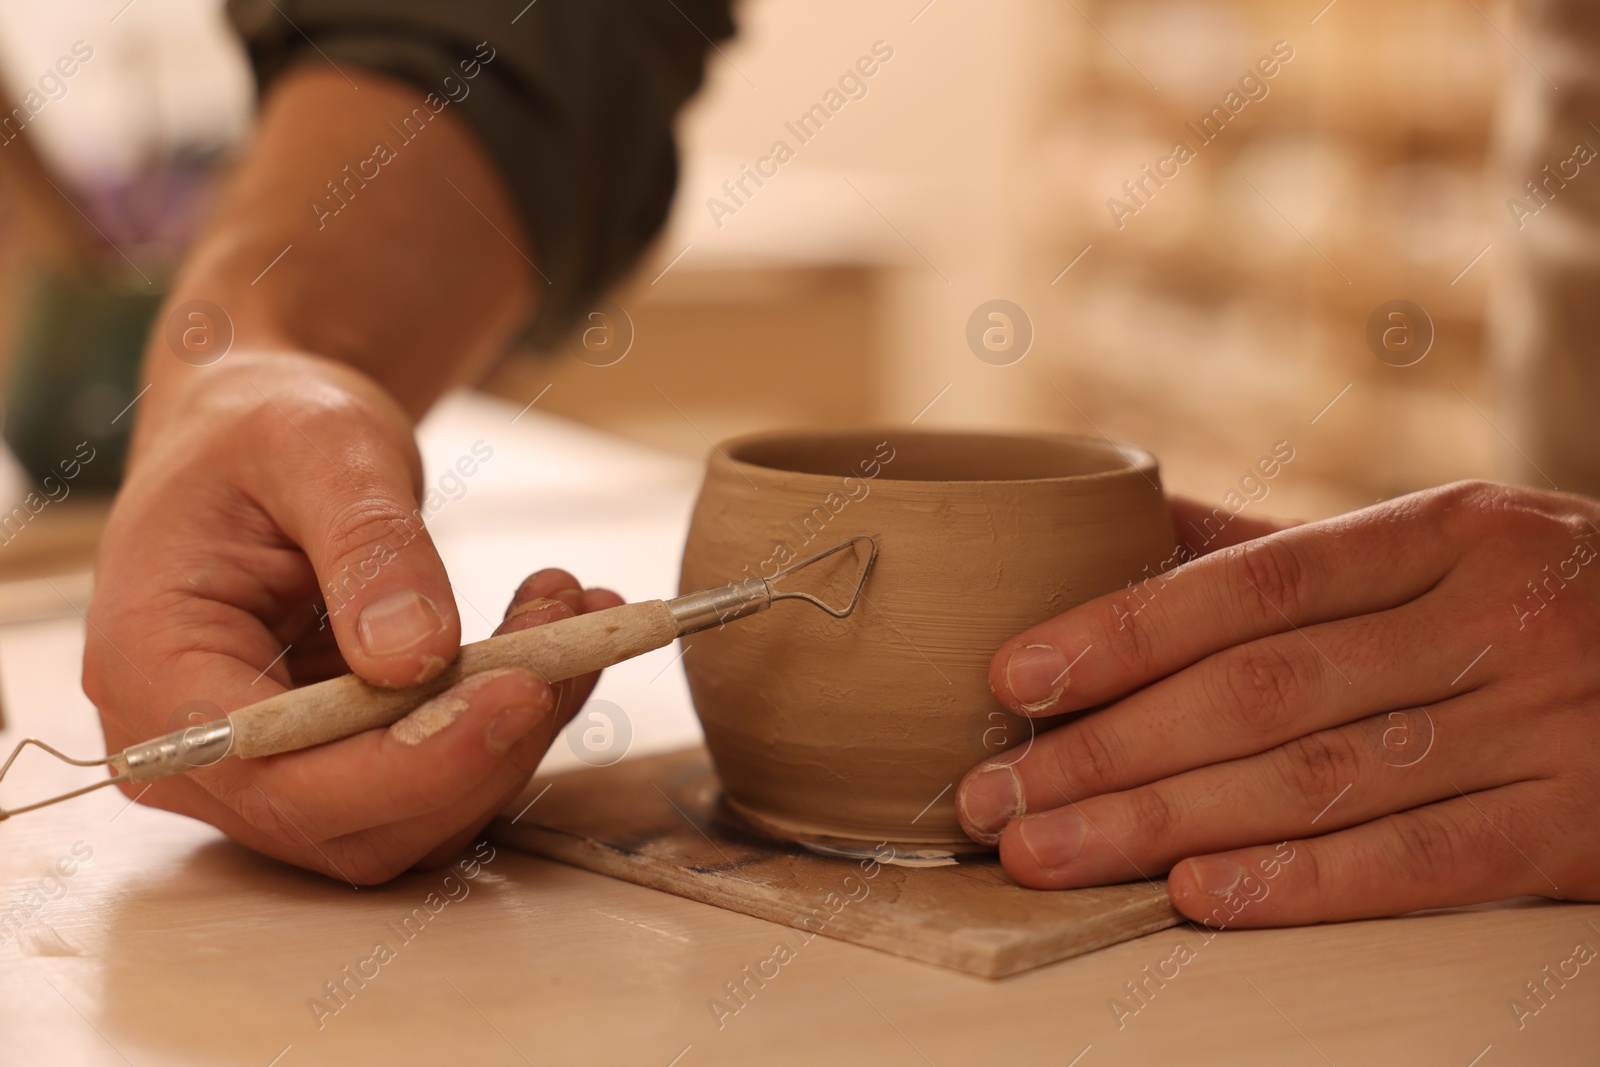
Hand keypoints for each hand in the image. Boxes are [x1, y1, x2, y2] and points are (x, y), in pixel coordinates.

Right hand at [86, 352, 620, 881]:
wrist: (267, 432)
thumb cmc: (266, 424)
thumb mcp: (319, 446)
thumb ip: (367, 548)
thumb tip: (418, 657)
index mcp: (155, 676)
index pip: (279, 780)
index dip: (409, 764)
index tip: (520, 692)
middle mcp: (201, 754)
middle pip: (357, 824)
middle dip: (485, 744)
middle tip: (573, 632)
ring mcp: (269, 769)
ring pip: (414, 817)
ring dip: (516, 731)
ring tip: (571, 612)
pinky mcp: (337, 760)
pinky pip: (437, 778)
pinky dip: (512, 719)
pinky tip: (559, 634)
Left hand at [957, 482, 1599, 925]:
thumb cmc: (1543, 596)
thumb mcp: (1443, 542)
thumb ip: (1289, 547)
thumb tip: (1130, 520)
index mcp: (1444, 532)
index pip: (1253, 584)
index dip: (1123, 629)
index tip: (1013, 674)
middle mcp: (1490, 622)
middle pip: (1262, 694)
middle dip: (1109, 748)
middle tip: (993, 791)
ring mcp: (1542, 728)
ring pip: (1319, 783)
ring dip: (1163, 824)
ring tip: (1043, 850)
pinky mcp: (1576, 830)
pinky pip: (1420, 864)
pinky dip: (1303, 884)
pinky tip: (1194, 896)